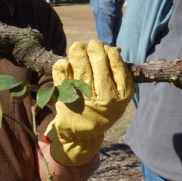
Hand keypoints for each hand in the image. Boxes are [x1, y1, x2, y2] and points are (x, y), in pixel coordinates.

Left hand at [46, 40, 133, 166]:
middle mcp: (103, 94)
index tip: (106, 52)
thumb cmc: (102, 109)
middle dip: (94, 46)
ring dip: (78, 49)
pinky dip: (62, 64)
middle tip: (92, 48)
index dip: (109, 51)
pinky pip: (61, 69)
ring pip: (78, 58)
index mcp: (120, 94)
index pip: (115, 60)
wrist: (81, 134)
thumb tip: (113, 49)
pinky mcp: (64, 94)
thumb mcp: (119, 97)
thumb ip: (119, 75)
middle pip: (97, 55)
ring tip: (79, 51)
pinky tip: (66, 66)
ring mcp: (82, 93)